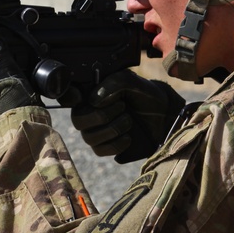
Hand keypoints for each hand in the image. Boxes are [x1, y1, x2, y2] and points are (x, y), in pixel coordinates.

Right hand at [69, 70, 185, 159]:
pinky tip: (128, 137)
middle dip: (101, 115)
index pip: (67, 95)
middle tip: (122, 107)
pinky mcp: (105, 148)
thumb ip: (113, 83)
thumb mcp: (132, 82)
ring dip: (113, 129)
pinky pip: (100, 150)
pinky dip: (116, 144)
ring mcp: (96, 131)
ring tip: (129, 121)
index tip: (80, 97)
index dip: (68, 96)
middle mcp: (89, 112)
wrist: (166, 118)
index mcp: (91, 93)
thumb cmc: (147, 95)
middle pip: (78, 120)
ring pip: (89, 137)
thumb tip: (93, 101)